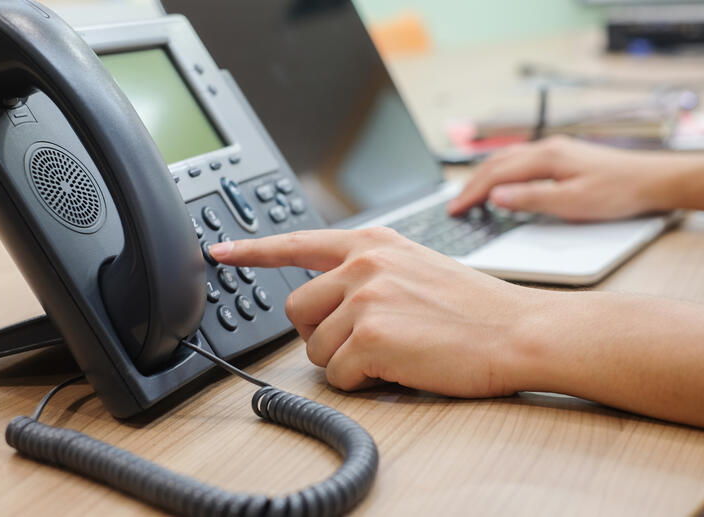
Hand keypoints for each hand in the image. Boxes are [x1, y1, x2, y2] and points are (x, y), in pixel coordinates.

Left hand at [210, 228, 545, 396]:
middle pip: (297, 311)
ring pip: (315, 348)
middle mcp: (363, 265)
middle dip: (319, 334)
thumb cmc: (472, 306)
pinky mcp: (372, 338)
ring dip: (345, 360)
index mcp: (371, 244)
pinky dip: (361, 381)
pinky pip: (337, 375)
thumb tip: (326, 298)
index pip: (297, 244)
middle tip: (358, 340)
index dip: (253, 251)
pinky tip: (395, 368)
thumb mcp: (414, 266)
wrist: (516, 330)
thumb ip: (367, 271)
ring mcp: (366, 300)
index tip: (221, 250)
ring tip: (390, 351)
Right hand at [448, 136, 677, 221]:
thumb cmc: (617, 192)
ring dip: (485, 176)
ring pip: (507, 159)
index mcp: (546, 157)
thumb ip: (530, 199)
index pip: (497, 175)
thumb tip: (496, 196)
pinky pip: (520, 159)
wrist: (651, 180)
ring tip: (470, 193)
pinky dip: (501, 171)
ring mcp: (554, 149)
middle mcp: (547, 148)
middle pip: (497, 163)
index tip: (455, 208)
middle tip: (455, 204)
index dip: (472, 193)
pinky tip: (500, 180)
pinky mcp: (561, 155)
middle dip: (472, 184)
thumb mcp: (571, 203)